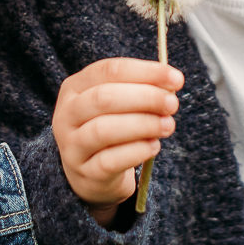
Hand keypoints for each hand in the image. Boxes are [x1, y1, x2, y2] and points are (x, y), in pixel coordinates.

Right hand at [52, 57, 181, 224]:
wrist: (92, 174)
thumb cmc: (111, 128)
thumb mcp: (120, 104)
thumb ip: (141, 90)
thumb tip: (171, 84)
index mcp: (75, 87)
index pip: (109, 70)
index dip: (145, 72)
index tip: (176, 79)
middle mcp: (67, 114)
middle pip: (104, 98)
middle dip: (145, 97)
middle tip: (172, 104)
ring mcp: (72, 145)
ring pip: (104, 130)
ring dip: (143, 124)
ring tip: (168, 125)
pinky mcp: (85, 172)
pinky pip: (110, 161)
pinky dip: (136, 151)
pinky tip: (154, 146)